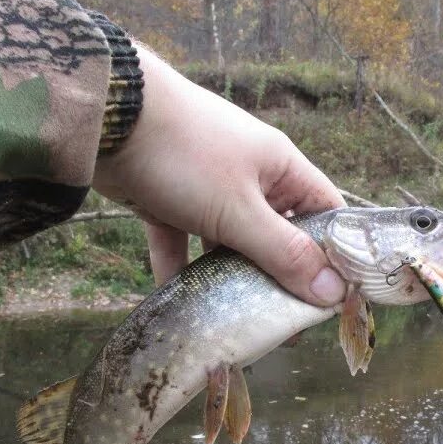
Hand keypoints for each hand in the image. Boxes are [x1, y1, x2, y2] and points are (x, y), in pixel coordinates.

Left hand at [92, 46, 347, 306]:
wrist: (105, 115)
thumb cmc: (185, 155)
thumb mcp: (239, 210)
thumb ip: (284, 253)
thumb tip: (334, 292)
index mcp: (280, 168)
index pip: (325, 213)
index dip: (336, 255)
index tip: (337, 301)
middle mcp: (249, 178)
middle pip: (278, 236)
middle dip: (279, 278)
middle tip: (283, 328)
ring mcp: (206, 188)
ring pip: (229, 244)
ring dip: (230, 280)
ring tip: (237, 325)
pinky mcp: (166, 199)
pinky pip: (182, 243)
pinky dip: (180, 271)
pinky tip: (180, 307)